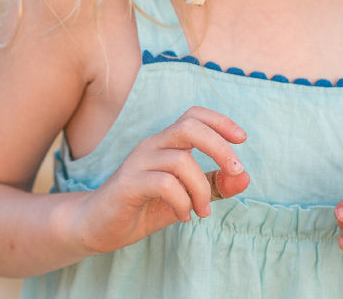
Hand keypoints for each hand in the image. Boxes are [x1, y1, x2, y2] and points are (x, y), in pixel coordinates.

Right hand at [71, 106, 248, 253]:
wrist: (96, 226)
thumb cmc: (143, 206)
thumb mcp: (186, 197)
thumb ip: (214, 186)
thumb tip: (246, 178)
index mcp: (166, 142)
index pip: (194, 115)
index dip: (220, 120)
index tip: (242, 139)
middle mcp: (152, 144)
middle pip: (190, 126)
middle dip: (219, 146)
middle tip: (236, 171)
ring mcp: (138, 162)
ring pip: (181, 160)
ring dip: (201, 188)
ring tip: (203, 211)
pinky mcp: (128, 183)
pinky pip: (164, 184)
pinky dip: (182, 202)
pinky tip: (183, 216)